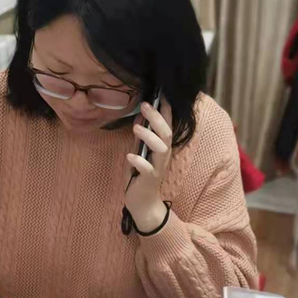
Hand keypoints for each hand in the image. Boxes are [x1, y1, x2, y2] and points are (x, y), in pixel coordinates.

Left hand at [125, 99, 172, 232]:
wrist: (143, 203)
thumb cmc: (141, 174)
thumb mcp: (141, 152)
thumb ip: (142, 137)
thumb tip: (138, 119)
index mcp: (162, 146)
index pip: (168, 125)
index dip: (166, 110)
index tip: (161, 94)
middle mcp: (164, 155)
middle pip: (166, 133)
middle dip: (156, 118)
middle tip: (145, 105)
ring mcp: (158, 167)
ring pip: (160, 149)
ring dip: (148, 137)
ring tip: (135, 128)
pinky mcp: (149, 179)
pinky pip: (147, 169)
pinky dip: (139, 161)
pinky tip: (130, 156)